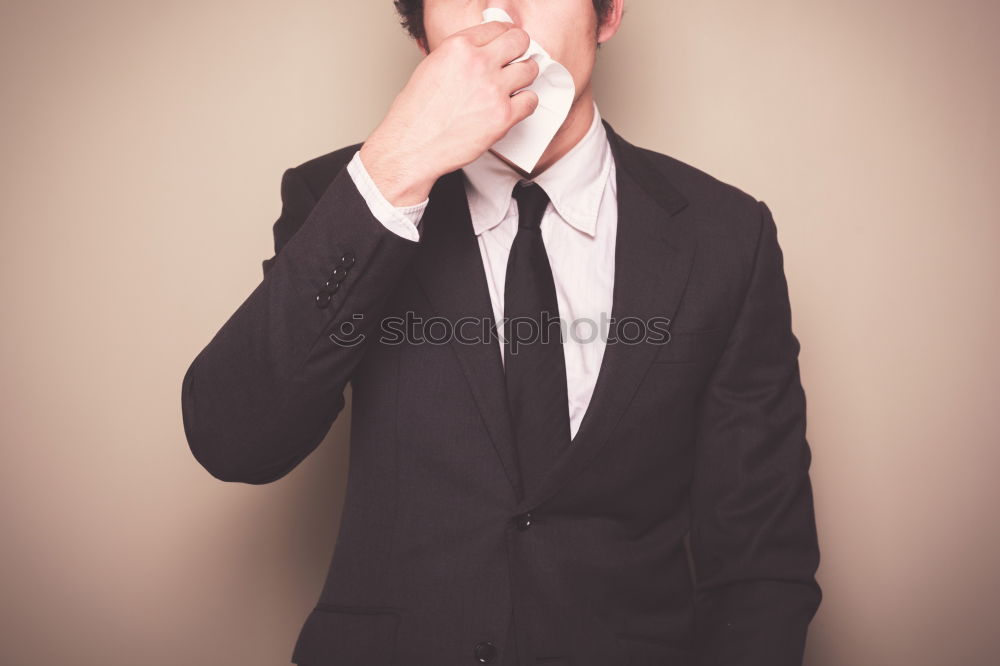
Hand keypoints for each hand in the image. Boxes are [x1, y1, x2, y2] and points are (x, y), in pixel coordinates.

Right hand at [359, 20, 539, 205]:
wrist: (413, 145)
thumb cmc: (417, 113)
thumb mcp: (433, 66)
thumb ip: (461, 56)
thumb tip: (482, 53)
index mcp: (458, 47)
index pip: (497, 28)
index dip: (506, 36)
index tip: (508, 44)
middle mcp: (478, 63)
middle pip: (519, 42)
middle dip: (519, 51)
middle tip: (516, 61)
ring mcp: (493, 89)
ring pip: (530, 70)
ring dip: (524, 77)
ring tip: (514, 86)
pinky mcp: (503, 116)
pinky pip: (531, 101)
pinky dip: (525, 104)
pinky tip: (513, 107)